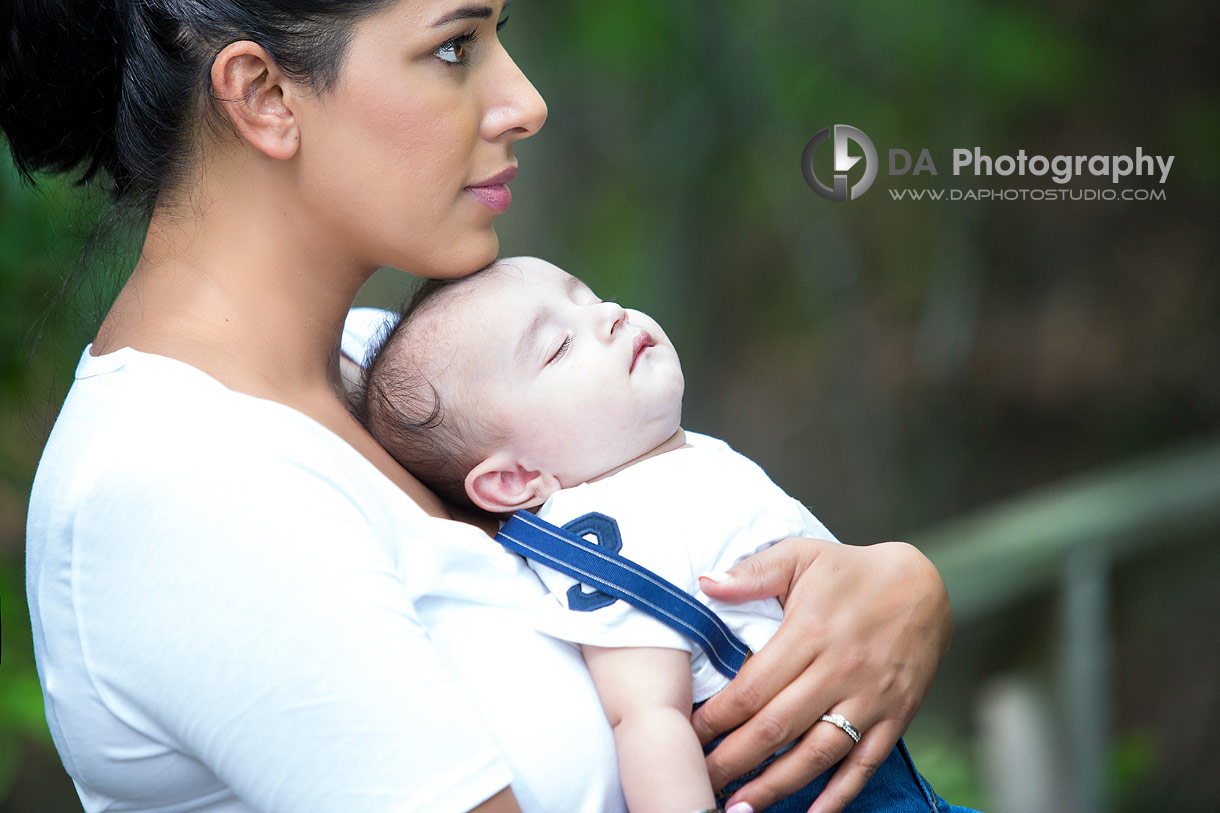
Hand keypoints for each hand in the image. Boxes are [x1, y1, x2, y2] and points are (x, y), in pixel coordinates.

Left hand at [692, 537, 951, 812]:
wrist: (925, 585)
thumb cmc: (850, 571)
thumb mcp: (800, 556)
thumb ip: (752, 573)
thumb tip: (704, 584)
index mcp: (810, 633)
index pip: (752, 688)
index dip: (716, 719)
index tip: (688, 736)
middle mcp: (840, 671)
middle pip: (777, 728)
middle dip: (733, 761)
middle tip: (699, 783)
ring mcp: (870, 698)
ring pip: (817, 754)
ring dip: (776, 786)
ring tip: (739, 809)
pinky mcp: (896, 717)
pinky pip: (865, 764)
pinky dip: (838, 795)